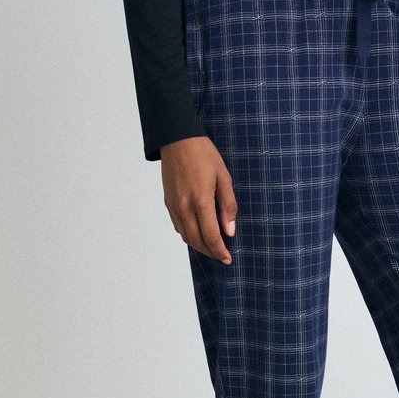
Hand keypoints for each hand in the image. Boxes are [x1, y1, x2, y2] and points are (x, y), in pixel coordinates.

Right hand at [160, 136, 236, 263]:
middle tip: (222, 255)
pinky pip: (178, 226)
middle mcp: (184, 207)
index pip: (211, 236)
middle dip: (210, 252)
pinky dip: (189, 234)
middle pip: (196, 241)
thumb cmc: (203, 154)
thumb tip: (230, 231)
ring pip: (185, 236)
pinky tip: (199, 232)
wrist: (177, 139)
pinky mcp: (168, 202)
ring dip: (199, 245)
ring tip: (212, 247)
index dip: (220, 251)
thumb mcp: (224, 177)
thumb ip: (228, 206)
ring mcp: (173, 205)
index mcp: (200, 201)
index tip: (228, 258)